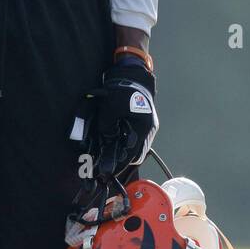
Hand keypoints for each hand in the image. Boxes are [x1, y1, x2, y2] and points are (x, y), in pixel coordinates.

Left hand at [71, 60, 157, 180]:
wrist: (131, 75)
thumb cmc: (123, 90)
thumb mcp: (111, 108)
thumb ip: (107, 127)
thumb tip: (106, 139)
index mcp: (144, 129)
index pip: (132, 154)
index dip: (119, 164)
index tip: (107, 172)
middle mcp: (145, 131)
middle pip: (133, 154)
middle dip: (119, 161)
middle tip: (104, 168)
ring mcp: (142, 127)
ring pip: (131, 147)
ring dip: (119, 153)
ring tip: (103, 160)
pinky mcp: (137, 124)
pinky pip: (129, 138)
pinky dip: (119, 143)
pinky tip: (108, 146)